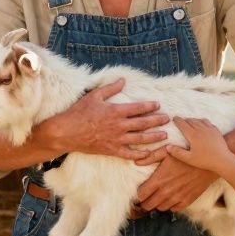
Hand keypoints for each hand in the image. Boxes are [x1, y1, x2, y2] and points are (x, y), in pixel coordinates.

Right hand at [47, 78, 169, 161]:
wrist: (67, 132)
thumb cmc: (79, 112)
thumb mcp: (94, 96)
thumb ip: (110, 88)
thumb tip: (123, 80)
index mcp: (116, 111)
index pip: (138, 108)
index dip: (150, 106)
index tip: (158, 105)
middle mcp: (119, 126)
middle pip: (143, 123)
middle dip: (157, 121)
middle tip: (167, 119)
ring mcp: (116, 139)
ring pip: (140, 138)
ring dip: (153, 137)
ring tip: (164, 135)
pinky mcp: (112, 150)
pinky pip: (129, 154)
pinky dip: (139, 155)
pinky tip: (148, 155)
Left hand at [135, 152, 218, 212]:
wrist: (209, 162)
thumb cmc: (187, 154)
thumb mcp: (167, 151)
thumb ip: (151, 157)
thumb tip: (136, 162)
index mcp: (159, 180)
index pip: (141, 195)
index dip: (138, 194)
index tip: (140, 191)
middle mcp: (166, 191)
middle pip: (148, 205)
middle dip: (145, 202)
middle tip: (145, 197)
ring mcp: (177, 197)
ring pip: (160, 208)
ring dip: (157, 203)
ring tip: (158, 196)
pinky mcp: (188, 200)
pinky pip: (174, 209)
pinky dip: (170, 205)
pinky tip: (170, 197)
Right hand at [164, 117, 234, 177]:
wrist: (223, 160)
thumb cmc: (205, 161)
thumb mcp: (189, 159)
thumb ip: (177, 152)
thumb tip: (167, 146)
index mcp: (193, 135)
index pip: (183, 124)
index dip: (177, 120)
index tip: (174, 118)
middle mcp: (201, 129)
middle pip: (191, 120)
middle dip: (185, 120)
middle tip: (181, 121)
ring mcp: (210, 129)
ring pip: (200, 120)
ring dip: (194, 120)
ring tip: (191, 122)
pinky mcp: (217, 131)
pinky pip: (208, 123)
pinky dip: (203, 122)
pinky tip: (203, 125)